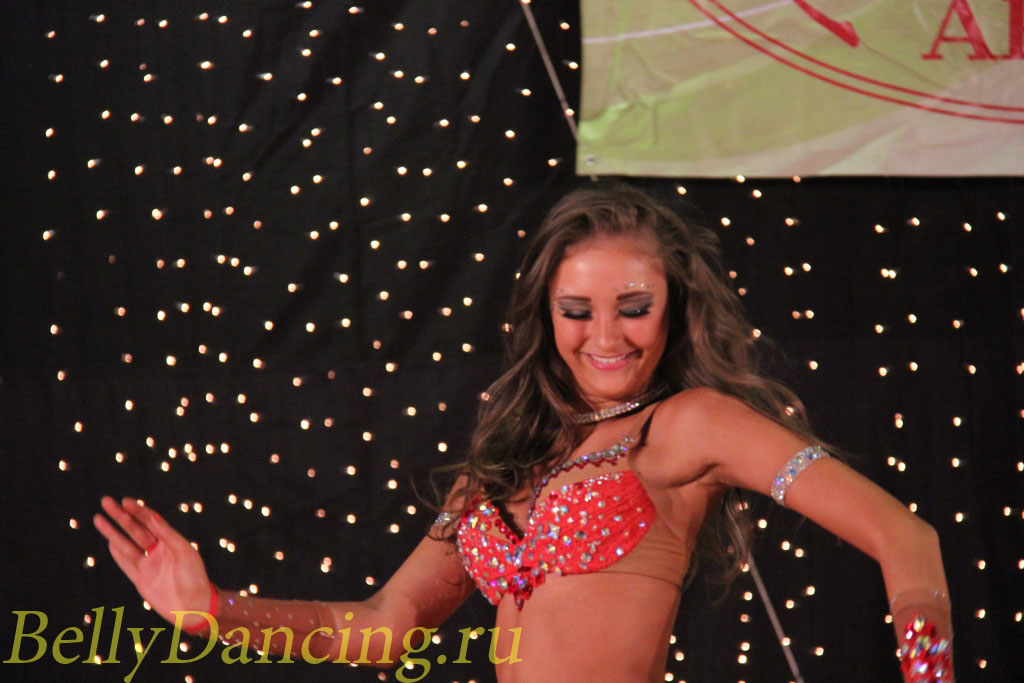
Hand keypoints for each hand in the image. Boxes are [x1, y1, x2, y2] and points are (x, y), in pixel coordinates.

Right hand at [93, 496, 212, 629]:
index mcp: (171, 541)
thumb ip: (168, 534)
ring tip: (99, 518)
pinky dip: (118, 555)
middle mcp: (158, 550)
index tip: (124, 500)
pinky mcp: (141, 580)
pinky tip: (109, 543)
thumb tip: (152, 515)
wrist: (194, 607)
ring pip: (126, 545)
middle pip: (135, 530)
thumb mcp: (184, 551)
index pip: (150, 521)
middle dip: (120, 516)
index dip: (137, 510)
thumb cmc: (194, 577)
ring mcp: (149, 565)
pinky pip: (127, 565)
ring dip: (113, 533)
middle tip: (106, 501)